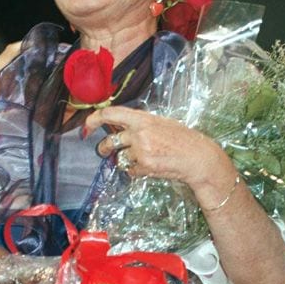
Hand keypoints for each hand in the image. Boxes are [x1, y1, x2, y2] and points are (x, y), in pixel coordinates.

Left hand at [84, 105, 233, 192]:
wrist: (197, 157)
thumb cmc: (182, 139)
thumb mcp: (161, 123)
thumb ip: (141, 123)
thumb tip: (121, 124)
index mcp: (143, 118)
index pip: (111, 113)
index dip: (94, 118)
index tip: (87, 125)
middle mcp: (139, 133)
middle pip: (110, 140)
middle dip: (104, 147)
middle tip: (104, 150)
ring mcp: (141, 150)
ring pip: (121, 157)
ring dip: (126, 160)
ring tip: (142, 159)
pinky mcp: (145, 165)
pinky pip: (131, 170)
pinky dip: (138, 170)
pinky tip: (152, 166)